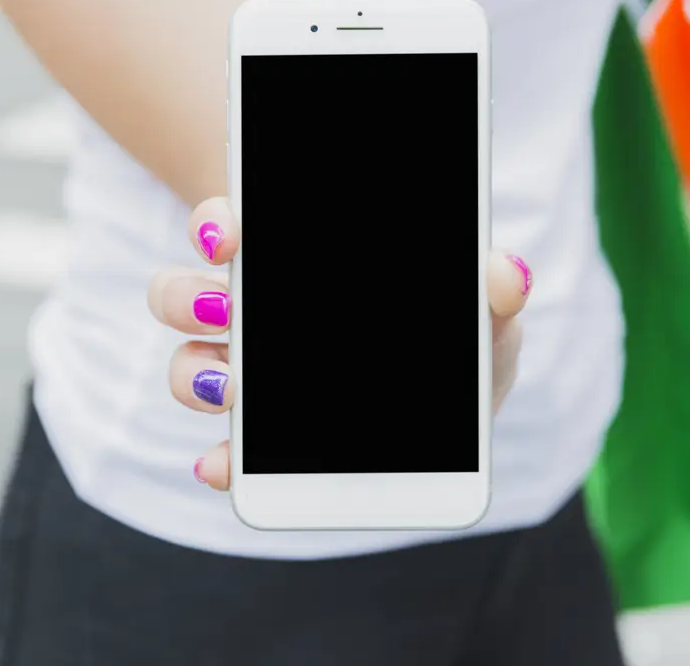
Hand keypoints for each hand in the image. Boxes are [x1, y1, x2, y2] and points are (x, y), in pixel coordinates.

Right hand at [147, 197, 534, 490]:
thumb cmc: (462, 341)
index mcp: (295, 268)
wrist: (456, 407)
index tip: (229, 236)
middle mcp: (255, 316)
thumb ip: (494, 290)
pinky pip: (222, 448)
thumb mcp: (483, 312)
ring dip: (195, 374)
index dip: (216, 225)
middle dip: (188, 298)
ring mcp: (247, 378)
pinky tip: (227, 465)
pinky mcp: (257, 442)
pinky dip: (220, 458)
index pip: (233, 229)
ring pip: (188, 363)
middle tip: (226, 312)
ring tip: (233, 390)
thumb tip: (506, 271)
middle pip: (184, 293)